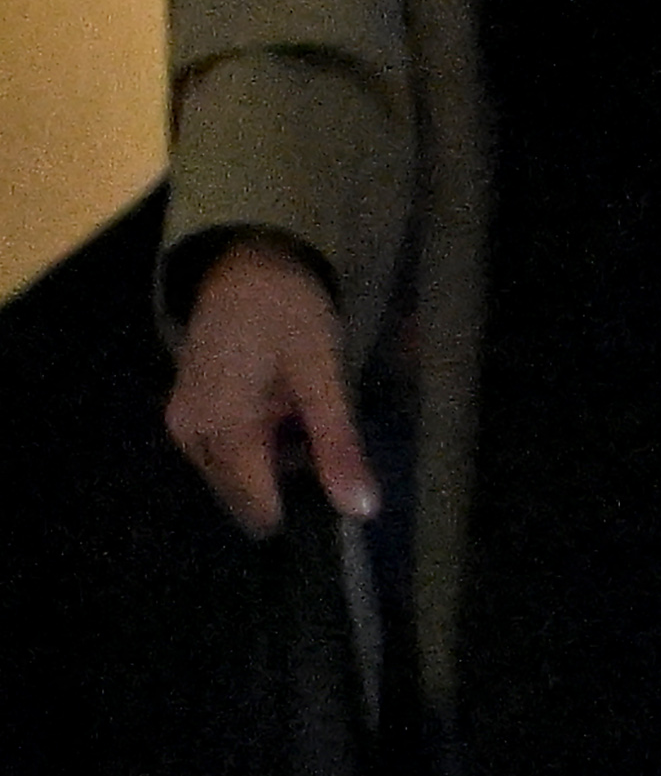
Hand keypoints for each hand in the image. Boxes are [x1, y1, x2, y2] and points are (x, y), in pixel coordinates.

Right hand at [166, 236, 375, 535]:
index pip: (258, 504)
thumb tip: (361, 510)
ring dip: (274, 462)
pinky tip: (286, 416)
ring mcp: (185, 423)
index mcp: (222, 429)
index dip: (300, 512)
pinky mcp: (188, 412)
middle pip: (244, 492)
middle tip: (329, 452)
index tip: (335, 510)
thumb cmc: (287, 312)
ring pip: (235, 473)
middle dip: (287, 484)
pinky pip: (225, 450)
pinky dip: (259, 445)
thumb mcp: (322, 375)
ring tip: (309, 423)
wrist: (242, 262)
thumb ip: (338, 444)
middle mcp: (192, 435)